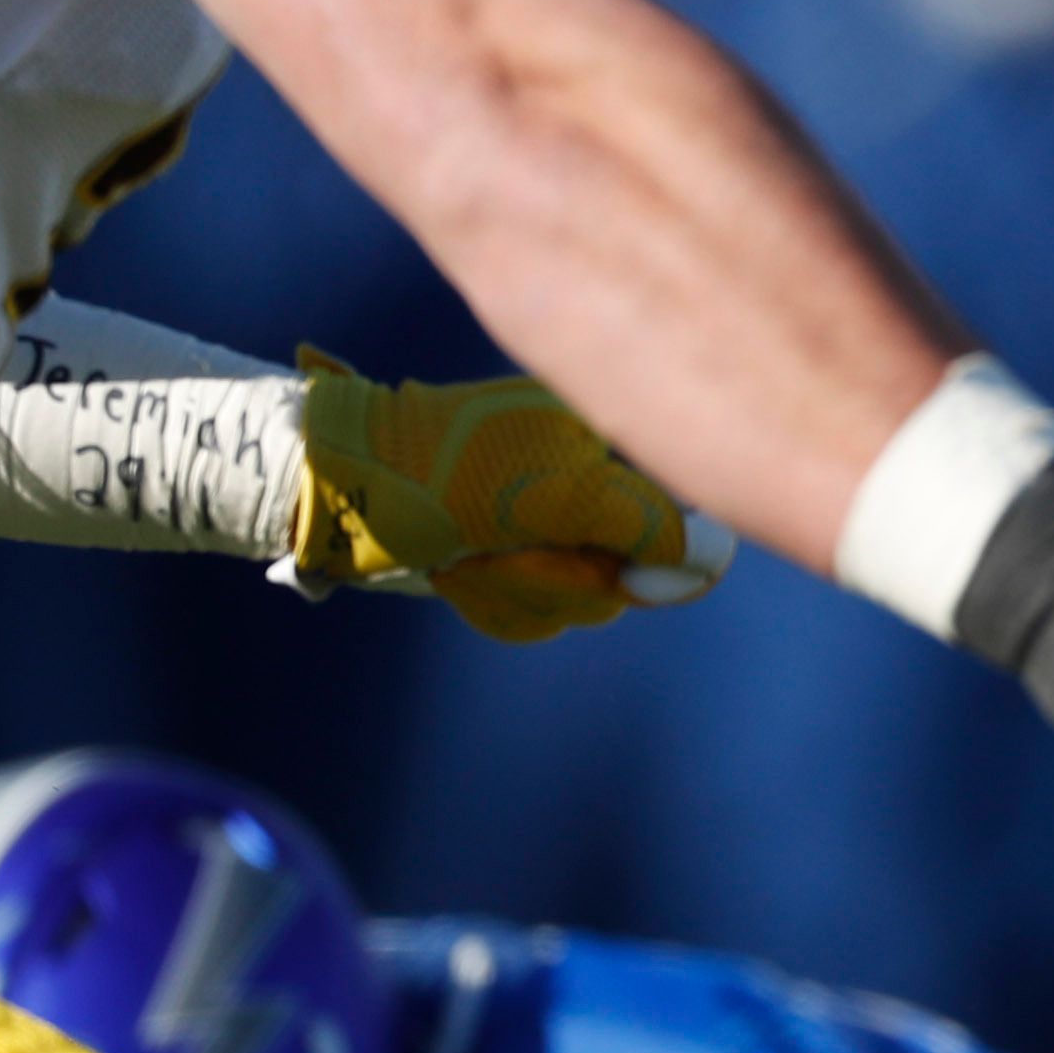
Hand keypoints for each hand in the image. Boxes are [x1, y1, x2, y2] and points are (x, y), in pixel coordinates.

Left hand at [291, 351, 734, 642]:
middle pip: (621, 573)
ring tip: (467, 557)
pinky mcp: (504, 559)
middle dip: (558, 575)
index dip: (638, 556)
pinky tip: (456, 571)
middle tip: (501, 547)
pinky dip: (492, 602)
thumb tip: (714, 560)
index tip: (599, 559)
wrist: (340, 488)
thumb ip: (645, 525)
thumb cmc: (443, 475)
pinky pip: (532, 610)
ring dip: (517, 589)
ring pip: (574, 600)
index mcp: (600, 442)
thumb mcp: (557, 496)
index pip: (667, 522)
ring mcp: (541, 523)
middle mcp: (581, 480)